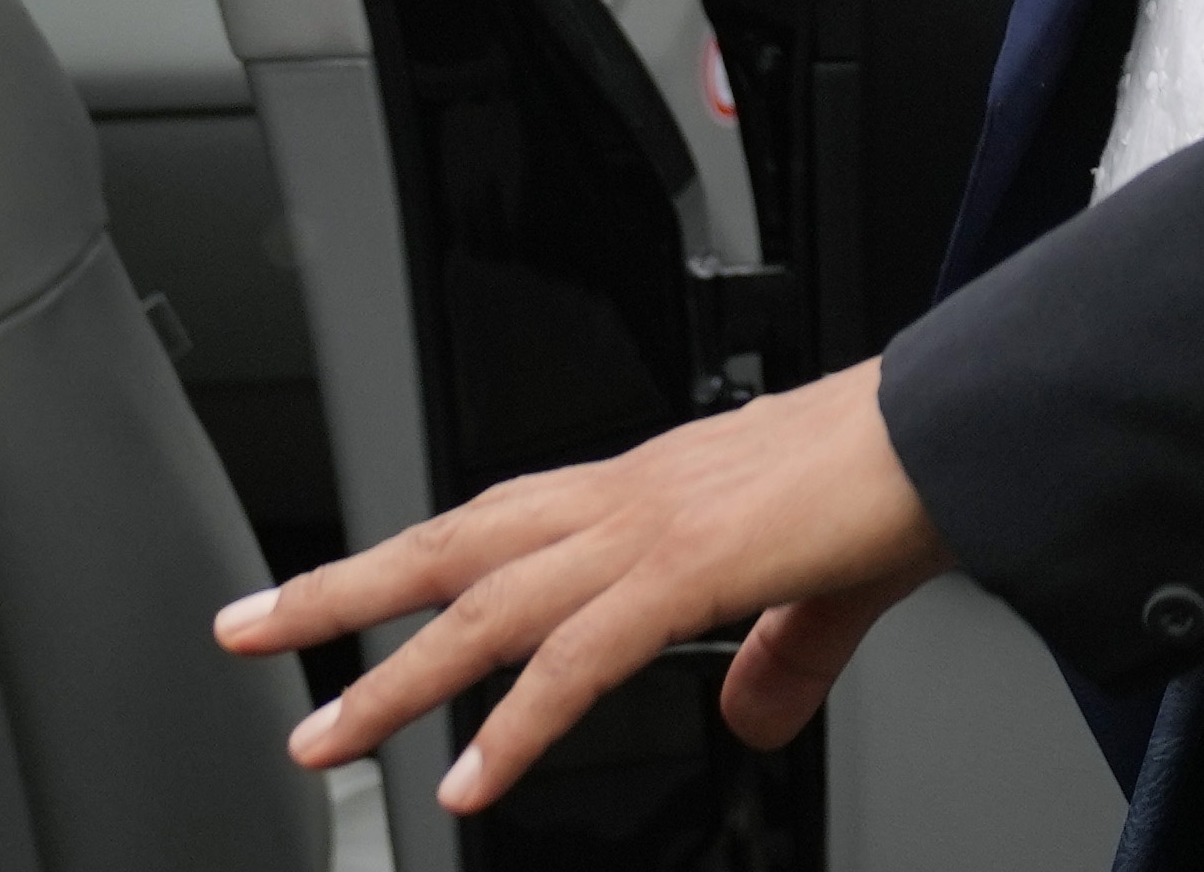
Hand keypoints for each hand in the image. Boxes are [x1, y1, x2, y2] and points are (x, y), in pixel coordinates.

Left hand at [214, 361, 946, 813]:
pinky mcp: (687, 570)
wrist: (958, 427)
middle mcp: (630, 496)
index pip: (500, 521)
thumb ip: (774, 657)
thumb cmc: (901, 475)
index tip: (344, 594)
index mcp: (652, 487)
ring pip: (485, 603)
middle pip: (453, 545)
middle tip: (246, 629)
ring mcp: (650, 528)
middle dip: (341, 590)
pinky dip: (514, 722)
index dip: (416, 559)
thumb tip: (745, 716)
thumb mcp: (817, 589)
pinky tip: (470, 777)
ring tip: (322, 737)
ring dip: (392, 673)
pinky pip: (575, 660)